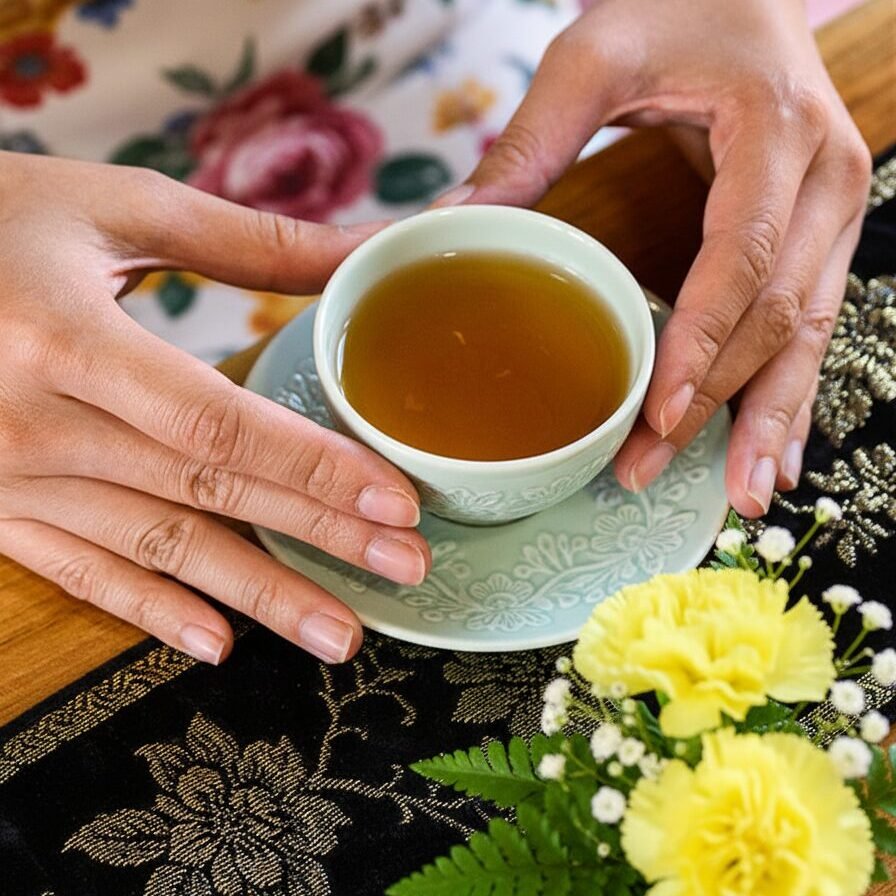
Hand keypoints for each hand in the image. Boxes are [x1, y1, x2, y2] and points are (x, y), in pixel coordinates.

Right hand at [0, 152, 429, 664]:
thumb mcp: (109, 209)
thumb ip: (246, 241)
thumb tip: (367, 247)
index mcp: (67, 338)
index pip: (216, 423)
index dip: (314, 467)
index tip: (398, 501)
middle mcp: (32, 424)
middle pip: (205, 495)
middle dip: (315, 538)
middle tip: (405, 570)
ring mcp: (6, 480)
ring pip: (155, 551)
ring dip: (255, 597)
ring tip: (340, 633)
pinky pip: (78, 573)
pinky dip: (149, 611)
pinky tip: (215, 643)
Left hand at [439, 0, 870, 515]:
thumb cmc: (678, 5)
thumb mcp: (596, 53)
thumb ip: (530, 139)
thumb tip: (449, 224)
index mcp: (775, 133)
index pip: (740, 258)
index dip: (701, 343)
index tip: (656, 413)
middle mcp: (826, 179)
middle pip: (778, 315)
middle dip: (717, 404)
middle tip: (654, 471)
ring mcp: (836, 211)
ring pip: (810, 333)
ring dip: (769, 419)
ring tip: (740, 494)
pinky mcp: (823, 233)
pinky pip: (817, 324)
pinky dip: (791, 392)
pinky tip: (776, 450)